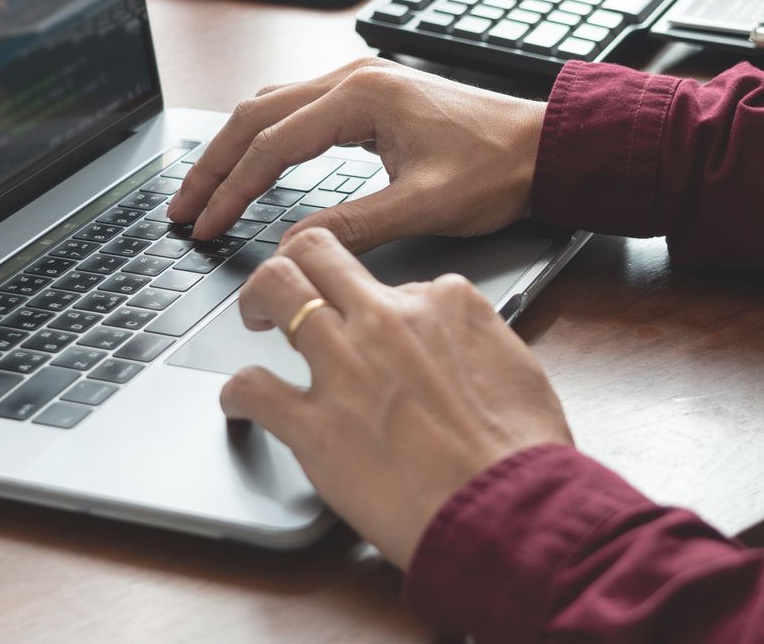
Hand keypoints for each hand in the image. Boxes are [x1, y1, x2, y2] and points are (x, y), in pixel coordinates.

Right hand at [168, 58, 544, 251]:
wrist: (546, 147)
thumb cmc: (498, 171)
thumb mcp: (423, 207)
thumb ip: (352, 226)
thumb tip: (291, 247)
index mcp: (363, 96)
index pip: (271, 144)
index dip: (231, 189)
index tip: (204, 226)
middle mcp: (355, 79)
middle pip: (256, 116)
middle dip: (213, 164)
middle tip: (181, 208)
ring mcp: (361, 84)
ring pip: (272, 108)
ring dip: (234, 148)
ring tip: (205, 190)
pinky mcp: (371, 99)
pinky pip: (298, 111)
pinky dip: (264, 139)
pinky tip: (253, 165)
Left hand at [220, 228, 572, 567]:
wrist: (509, 511)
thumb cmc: (525, 456)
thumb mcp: (519, 369)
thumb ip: (478, 343)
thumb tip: (457, 348)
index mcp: (446, 303)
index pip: (400, 280)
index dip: (387, 305)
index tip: (382, 327)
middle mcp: (389, 319)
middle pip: (321, 252)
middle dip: (299, 262)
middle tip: (287, 288)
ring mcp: (346, 365)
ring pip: (276, 289)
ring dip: (257, 299)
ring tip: (252, 317)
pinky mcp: (314, 423)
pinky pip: (252, 387)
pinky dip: (239, 394)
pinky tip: (241, 404)